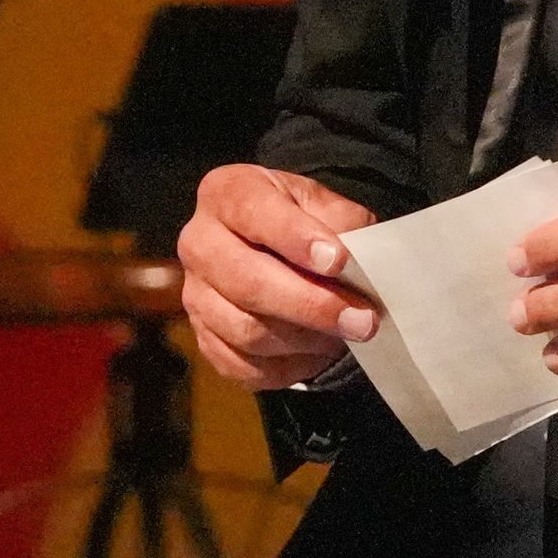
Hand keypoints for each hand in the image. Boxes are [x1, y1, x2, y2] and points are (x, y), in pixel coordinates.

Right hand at [178, 162, 380, 389]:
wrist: (279, 247)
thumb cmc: (304, 219)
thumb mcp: (324, 203)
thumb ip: (339, 223)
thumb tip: (355, 264)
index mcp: (227, 193)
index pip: (256, 213)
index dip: (297, 238)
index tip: (339, 261)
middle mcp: (199, 243)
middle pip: (247, 282)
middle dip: (310, 304)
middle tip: (362, 320)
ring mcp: (195, 295)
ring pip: (245, 330)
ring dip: (305, 338)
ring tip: (347, 333)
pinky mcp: (203, 339)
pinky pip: (242, 365)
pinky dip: (287, 365)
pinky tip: (320, 351)